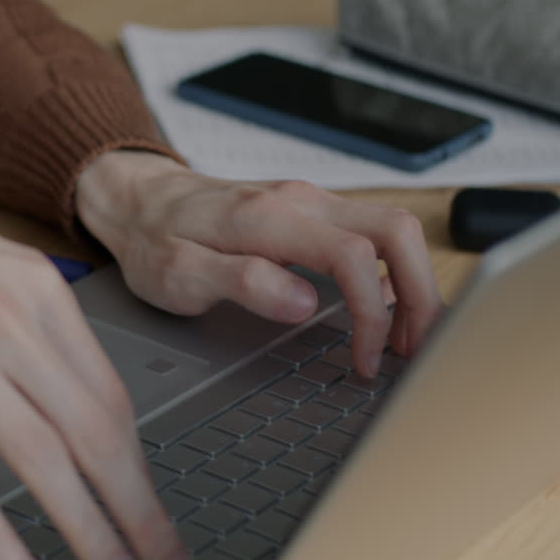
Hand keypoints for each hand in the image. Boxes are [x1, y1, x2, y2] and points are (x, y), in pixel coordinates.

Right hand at [0, 141, 188, 559]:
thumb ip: (30, 322)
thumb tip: (68, 392)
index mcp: (34, 288)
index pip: (111, 393)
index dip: (140, 462)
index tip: (150, 501)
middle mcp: (3, 321)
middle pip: (94, 434)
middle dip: (136, 510)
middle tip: (163, 554)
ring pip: (43, 463)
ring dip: (88, 531)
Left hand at [76, 151, 443, 377]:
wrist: (138, 200)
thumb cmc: (153, 238)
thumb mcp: (176, 272)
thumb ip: (239, 283)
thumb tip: (301, 303)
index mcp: (268, 217)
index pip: (354, 255)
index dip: (373, 313)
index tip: (364, 359)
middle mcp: (299, 200)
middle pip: (397, 232)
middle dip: (422, 295)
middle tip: (416, 352)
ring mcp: (310, 202)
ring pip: (392, 229)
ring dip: (414, 284)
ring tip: (407, 340)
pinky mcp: (312, 212)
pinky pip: (372, 233)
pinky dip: (393, 272)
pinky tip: (387, 309)